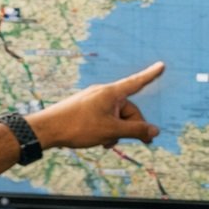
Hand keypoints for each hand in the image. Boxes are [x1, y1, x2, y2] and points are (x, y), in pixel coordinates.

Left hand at [27, 61, 164, 149]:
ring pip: (116, 116)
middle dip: (132, 126)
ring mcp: (93, 100)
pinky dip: (106, 129)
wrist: (47, 129)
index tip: (161, 65)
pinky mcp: (85, 108)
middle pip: (128, 109)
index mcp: (111, 93)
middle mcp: (103, 93)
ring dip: (117, 131)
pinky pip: (104, 117)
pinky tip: (100, 141)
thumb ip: (136, 131)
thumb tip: (155, 131)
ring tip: (107, 143)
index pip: (136, 82)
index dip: (151, 75)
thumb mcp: (111, 131)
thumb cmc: (78, 127)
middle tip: (143, 143)